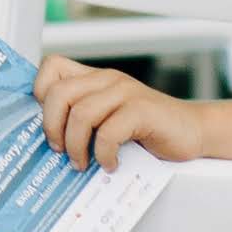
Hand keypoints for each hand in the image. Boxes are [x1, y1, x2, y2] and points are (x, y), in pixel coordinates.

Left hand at [36, 53, 208, 169]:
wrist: (191, 132)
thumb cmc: (148, 131)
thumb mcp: (109, 120)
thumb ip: (84, 121)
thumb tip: (46, 144)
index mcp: (95, 79)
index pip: (53, 67)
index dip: (40, 94)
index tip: (45, 125)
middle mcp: (107, 80)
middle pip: (58, 94)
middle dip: (51, 127)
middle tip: (60, 151)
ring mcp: (125, 92)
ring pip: (80, 113)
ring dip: (76, 146)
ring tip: (83, 163)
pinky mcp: (142, 109)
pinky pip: (108, 132)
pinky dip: (103, 154)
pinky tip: (110, 164)